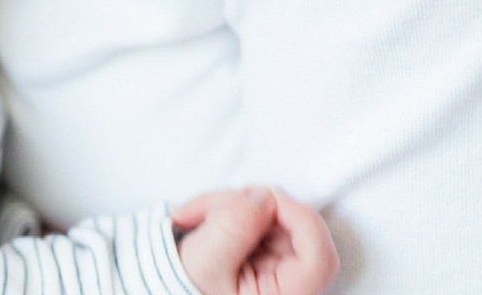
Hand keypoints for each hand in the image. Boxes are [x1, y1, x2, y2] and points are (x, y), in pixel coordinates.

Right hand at [172, 187, 338, 294]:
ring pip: (274, 214)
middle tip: (212, 205)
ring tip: (193, 215)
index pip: (318, 254)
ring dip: (232, 204)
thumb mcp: (205, 261)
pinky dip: (229, 207)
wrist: (163, 286)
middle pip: (293, 227)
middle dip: (251, 206)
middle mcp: (289, 282)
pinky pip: (258, 214)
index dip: (298, 217)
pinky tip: (203, 217)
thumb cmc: (183, 287)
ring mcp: (279, 263)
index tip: (265, 198)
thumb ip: (234, 229)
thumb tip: (264, 197)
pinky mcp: (266, 248)